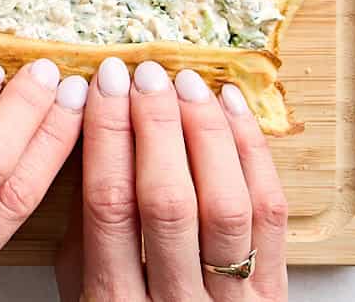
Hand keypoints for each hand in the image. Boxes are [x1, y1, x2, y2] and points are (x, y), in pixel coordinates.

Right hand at [55, 58, 288, 300]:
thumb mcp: (81, 288)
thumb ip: (83, 223)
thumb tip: (88, 133)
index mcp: (112, 301)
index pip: (109, 203)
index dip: (105, 134)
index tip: (101, 83)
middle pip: (167, 199)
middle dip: (154, 125)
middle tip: (143, 75)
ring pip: (225, 204)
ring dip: (204, 132)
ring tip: (184, 84)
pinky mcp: (274, 293)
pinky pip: (270, 214)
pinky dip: (251, 151)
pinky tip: (228, 108)